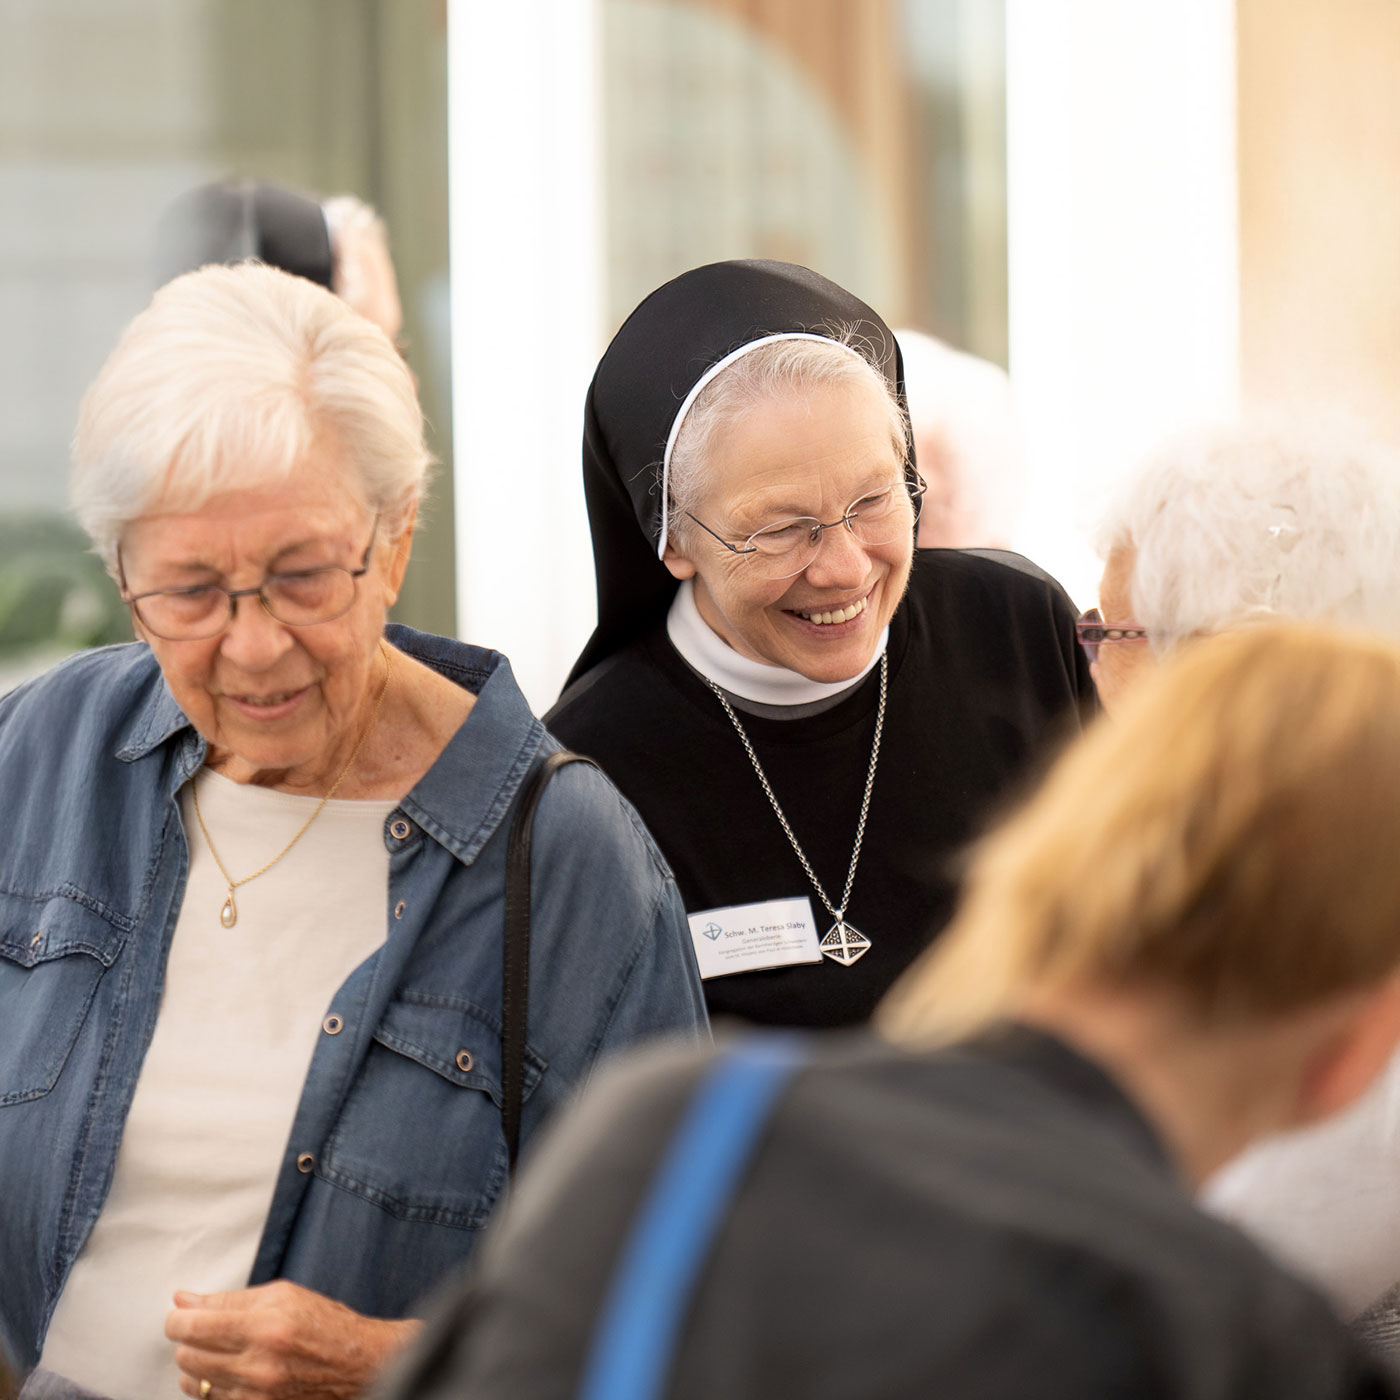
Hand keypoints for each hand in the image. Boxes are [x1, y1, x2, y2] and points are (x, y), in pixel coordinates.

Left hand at [166, 1280, 421, 1399]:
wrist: (359, 1365)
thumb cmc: (324, 1324)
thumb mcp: (283, 1296)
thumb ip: (229, 1299)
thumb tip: (183, 1298)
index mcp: (265, 1325)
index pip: (193, 1326)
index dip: (177, 1319)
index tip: (178, 1315)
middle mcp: (257, 1364)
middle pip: (187, 1356)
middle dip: (187, 1341)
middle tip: (202, 1330)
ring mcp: (255, 1395)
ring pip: (193, 1383)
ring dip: (197, 1365)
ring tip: (217, 1351)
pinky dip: (211, 1386)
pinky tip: (228, 1371)